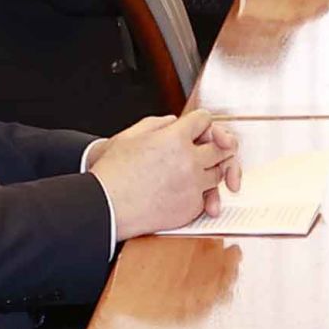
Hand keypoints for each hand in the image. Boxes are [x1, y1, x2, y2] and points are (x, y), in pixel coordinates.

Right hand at [87, 109, 238, 235]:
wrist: (105, 207)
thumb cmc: (111, 174)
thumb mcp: (129, 136)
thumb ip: (156, 124)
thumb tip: (173, 122)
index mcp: (175, 138)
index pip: (205, 120)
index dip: (201, 122)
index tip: (199, 127)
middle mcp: (189, 161)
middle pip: (222, 147)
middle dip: (217, 145)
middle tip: (212, 147)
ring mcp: (193, 186)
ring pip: (218, 174)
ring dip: (209, 170)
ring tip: (192, 171)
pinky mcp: (191, 208)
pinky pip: (205, 197)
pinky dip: (198, 193)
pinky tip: (183, 190)